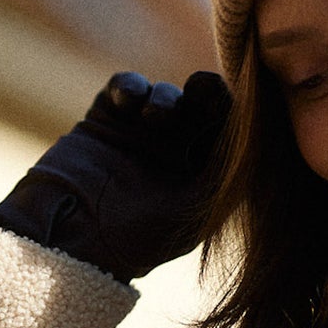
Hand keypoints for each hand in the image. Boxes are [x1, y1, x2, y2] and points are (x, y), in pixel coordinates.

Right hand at [0, 71, 230, 280]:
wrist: (69, 241)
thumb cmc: (138, 240)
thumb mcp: (194, 213)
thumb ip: (225, 177)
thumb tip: (258, 142)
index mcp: (202, 173)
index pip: (228, 132)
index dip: (234, 112)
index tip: (232, 104)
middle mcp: (175, 151)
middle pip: (201, 106)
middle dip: (206, 92)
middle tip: (201, 88)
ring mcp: (139, 133)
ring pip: (166, 94)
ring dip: (167, 96)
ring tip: (155, 114)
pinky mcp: (105, 118)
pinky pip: (125, 88)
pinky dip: (130, 86)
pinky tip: (128, 100)